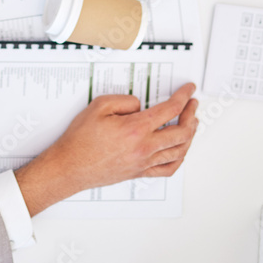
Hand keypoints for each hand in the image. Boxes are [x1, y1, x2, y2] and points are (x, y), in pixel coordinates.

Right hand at [14, 83, 197, 216]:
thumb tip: (140, 105)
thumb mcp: (99, 106)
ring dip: (189, 135)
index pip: (170, 110)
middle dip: (191, 114)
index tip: (189, 90)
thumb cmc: (80, 140)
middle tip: (192, 104)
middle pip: (181, 132)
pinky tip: (180, 151)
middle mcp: (144, 148)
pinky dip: (179, 158)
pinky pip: (168, 169)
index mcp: (136, 129)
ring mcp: (144, 163)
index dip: (183, 97)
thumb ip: (125, 100)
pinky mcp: (140, 173)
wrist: (70, 166)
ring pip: (179, 151)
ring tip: (191, 124)